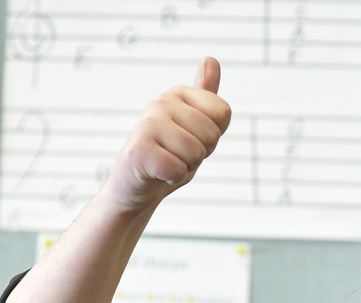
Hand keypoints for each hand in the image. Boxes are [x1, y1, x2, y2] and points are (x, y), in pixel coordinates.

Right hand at [104, 57, 231, 213]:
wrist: (137, 184)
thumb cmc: (169, 155)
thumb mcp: (195, 125)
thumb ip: (206, 96)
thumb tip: (211, 59)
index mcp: (179, 93)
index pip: (223, 113)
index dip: (213, 135)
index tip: (192, 138)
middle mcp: (161, 101)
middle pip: (211, 135)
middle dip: (200, 154)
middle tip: (177, 154)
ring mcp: (147, 123)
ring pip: (196, 153)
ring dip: (186, 167)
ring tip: (167, 162)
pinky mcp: (138, 150)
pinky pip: (177, 169)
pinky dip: (171, 178)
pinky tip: (157, 173)